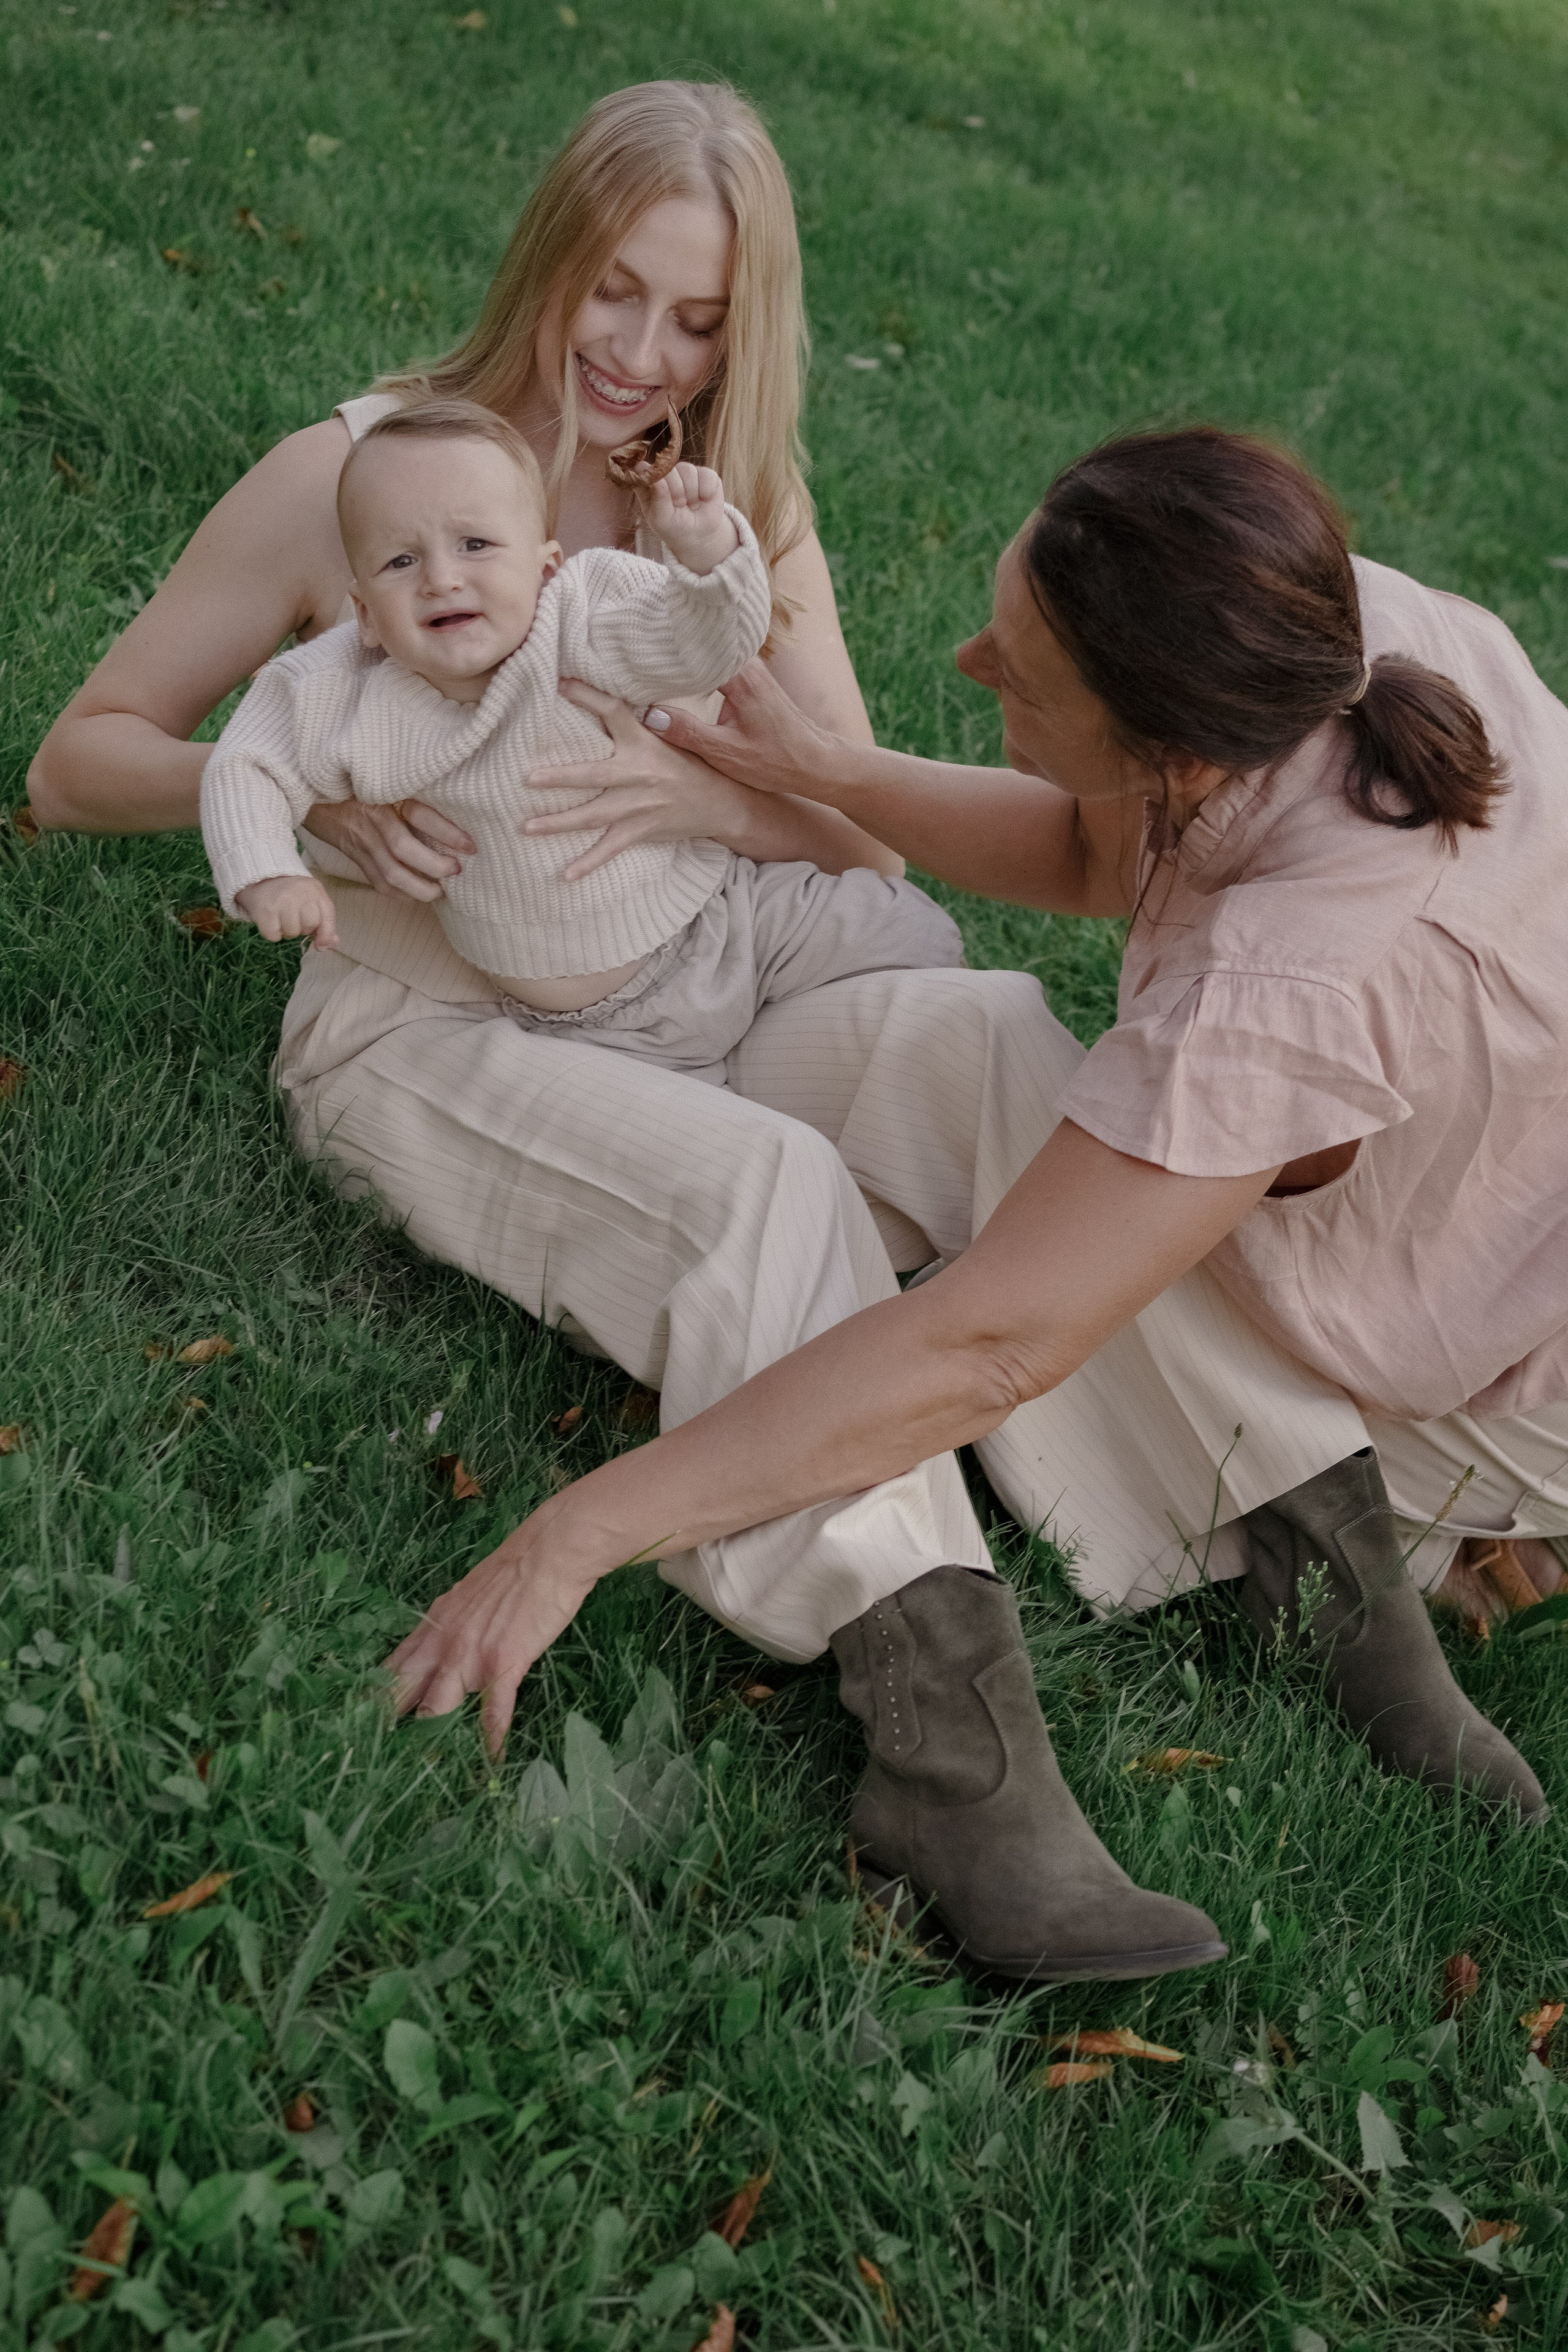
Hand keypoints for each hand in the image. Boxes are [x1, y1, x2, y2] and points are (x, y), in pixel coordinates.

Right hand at [235, 872, 339, 950]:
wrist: (262, 880)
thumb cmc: (291, 895)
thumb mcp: (312, 902)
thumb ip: (324, 924)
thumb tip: (328, 945)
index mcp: (315, 890)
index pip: (327, 917)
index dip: (326, 935)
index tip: (319, 944)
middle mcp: (300, 893)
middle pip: (309, 926)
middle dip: (302, 929)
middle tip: (294, 919)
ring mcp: (282, 900)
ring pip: (292, 933)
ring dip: (287, 932)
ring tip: (282, 919)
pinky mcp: (266, 910)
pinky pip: (274, 936)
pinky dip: (273, 934)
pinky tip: (272, 922)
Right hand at [302, 796, 475, 900]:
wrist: (314, 791)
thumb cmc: (358, 783)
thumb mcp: (385, 778)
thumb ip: (412, 788)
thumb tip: (453, 804)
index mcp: (386, 796)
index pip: (421, 815)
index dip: (447, 833)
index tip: (470, 846)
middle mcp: (374, 819)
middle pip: (405, 849)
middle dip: (435, 866)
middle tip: (455, 870)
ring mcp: (362, 841)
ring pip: (392, 873)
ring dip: (420, 888)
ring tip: (441, 891)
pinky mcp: (356, 857)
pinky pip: (380, 882)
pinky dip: (401, 893)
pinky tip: (416, 895)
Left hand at [383, 1504, 608, 1753]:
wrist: (549, 1552)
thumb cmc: (515, 1571)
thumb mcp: (468, 1595)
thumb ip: (451, 1624)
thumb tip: (443, 1644)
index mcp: (433, 1624)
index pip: (393, 1666)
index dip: (373, 1697)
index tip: (358, 1722)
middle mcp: (443, 1642)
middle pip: (402, 1691)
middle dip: (385, 1725)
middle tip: (367, 1756)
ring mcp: (470, 1655)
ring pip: (437, 1707)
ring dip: (430, 1740)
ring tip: (421, 1772)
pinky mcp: (503, 1663)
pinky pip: (493, 1711)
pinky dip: (491, 1739)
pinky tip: (492, 1761)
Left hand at [525, 679, 761, 879]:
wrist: (723, 802)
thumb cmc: (689, 765)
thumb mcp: (669, 737)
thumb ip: (639, 723)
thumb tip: (603, 702)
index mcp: (644, 742)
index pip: (613, 712)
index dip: (587, 696)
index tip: (559, 684)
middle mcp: (639, 773)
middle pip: (593, 773)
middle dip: (560, 778)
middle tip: (527, 779)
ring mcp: (640, 805)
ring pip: (594, 815)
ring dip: (560, 823)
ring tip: (527, 827)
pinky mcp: (642, 830)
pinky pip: (611, 849)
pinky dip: (589, 863)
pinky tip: (566, 875)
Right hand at [643, 658, 845, 801]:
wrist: (817, 763)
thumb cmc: (778, 761)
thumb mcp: (726, 753)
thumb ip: (688, 732)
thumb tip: (650, 715)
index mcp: (739, 676)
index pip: (694, 649)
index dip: (663, 649)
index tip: (635, 652)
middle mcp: (746, 664)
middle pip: (699, 646)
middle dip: (669, 649)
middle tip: (635, 650)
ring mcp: (750, 670)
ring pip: (708, 655)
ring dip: (683, 659)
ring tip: (649, 659)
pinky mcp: (751, 680)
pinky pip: (717, 665)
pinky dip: (696, 669)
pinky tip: (676, 675)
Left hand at [644, 461, 738, 572]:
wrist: (701, 537)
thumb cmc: (675, 528)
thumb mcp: (661, 519)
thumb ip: (657, 496)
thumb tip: (654, 476)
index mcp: (650, 483)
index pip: (645, 468)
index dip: (653, 477)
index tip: (662, 495)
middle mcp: (667, 473)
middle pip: (669, 469)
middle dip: (676, 491)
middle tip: (680, 506)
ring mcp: (686, 472)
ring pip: (688, 470)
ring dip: (692, 493)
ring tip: (692, 505)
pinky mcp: (706, 474)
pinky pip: (706, 474)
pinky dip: (706, 491)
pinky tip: (704, 500)